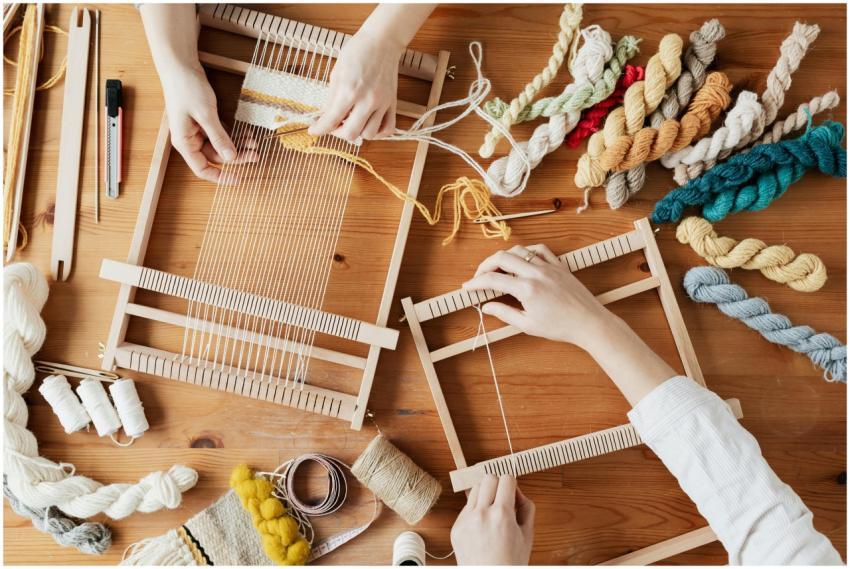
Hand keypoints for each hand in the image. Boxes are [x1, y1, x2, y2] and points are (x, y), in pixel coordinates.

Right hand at [161, 64, 256, 182]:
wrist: (180, 65)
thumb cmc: (186, 88)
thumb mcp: (206, 115)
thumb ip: (219, 138)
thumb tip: (231, 158)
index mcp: (184, 142)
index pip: (202, 169)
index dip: (220, 177)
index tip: (238, 178)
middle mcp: (190, 139)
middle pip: (215, 157)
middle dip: (236, 156)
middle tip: (255, 154)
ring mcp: (197, 130)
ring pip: (220, 145)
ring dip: (237, 144)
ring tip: (254, 142)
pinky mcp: (204, 121)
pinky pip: (221, 133)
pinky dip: (233, 134)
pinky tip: (246, 133)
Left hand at [308, 31, 399, 141]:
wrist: (382, 41)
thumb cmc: (357, 52)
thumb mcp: (337, 73)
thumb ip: (332, 98)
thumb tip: (327, 117)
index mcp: (349, 90)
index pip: (331, 121)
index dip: (319, 129)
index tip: (313, 130)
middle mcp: (367, 100)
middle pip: (351, 134)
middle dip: (338, 133)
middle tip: (334, 125)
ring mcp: (382, 103)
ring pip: (369, 135)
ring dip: (358, 132)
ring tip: (352, 121)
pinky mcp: (393, 103)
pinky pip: (388, 129)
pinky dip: (378, 132)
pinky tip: (369, 124)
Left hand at [451, 475, 534, 564]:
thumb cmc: (510, 563)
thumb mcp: (527, 536)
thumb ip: (526, 508)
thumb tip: (516, 491)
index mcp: (502, 515)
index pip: (506, 479)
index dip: (512, 484)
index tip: (512, 492)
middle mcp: (481, 514)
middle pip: (488, 478)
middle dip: (498, 485)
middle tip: (502, 499)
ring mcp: (466, 520)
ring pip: (475, 489)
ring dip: (485, 494)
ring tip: (491, 510)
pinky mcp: (456, 527)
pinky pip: (466, 507)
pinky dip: (475, 510)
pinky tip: (482, 526)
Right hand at [463, 244, 677, 405]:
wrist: (589, 323)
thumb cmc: (561, 327)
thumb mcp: (528, 325)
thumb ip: (504, 313)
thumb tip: (486, 307)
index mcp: (527, 289)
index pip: (493, 280)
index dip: (476, 282)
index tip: (468, 287)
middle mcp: (536, 273)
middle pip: (502, 258)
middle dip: (485, 265)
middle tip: (479, 276)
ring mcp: (549, 266)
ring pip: (519, 250)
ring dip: (504, 256)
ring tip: (498, 268)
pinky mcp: (560, 265)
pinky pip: (539, 250)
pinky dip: (526, 251)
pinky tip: (522, 259)